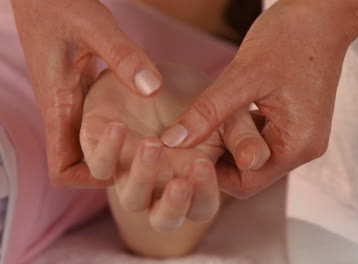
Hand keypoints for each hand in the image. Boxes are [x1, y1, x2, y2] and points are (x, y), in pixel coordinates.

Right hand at [11, 0, 162, 187]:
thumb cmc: (61, 6)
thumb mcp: (95, 26)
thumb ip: (123, 56)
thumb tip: (152, 89)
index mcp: (58, 107)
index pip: (62, 169)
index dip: (91, 179)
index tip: (126, 168)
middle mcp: (64, 113)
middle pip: (84, 165)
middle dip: (117, 169)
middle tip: (154, 160)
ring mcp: (74, 105)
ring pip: (94, 145)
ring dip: (123, 151)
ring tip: (160, 145)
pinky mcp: (83, 93)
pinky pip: (101, 123)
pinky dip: (123, 129)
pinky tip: (151, 119)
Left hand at [80, 64, 266, 230]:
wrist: (152, 70)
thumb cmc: (195, 95)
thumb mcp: (228, 112)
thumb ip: (243, 137)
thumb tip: (256, 160)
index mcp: (192, 180)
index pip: (200, 207)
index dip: (202, 194)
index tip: (203, 165)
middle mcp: (161, 182)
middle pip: (164, 219)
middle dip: (173, 206)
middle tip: (180, 181)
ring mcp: (130, 170)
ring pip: (132, 200)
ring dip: (143, 177)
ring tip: (153, 144)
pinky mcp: (102, 150)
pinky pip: (100, 166)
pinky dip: (108, 151)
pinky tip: (119, 126)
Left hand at [160, 0, 357, 197]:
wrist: (325, 13)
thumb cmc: (290, 37)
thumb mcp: (243, 76)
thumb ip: (207, 112)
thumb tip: (172, 141)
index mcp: (297, 145)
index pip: (246, 182)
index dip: (211, 173)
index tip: (184, 153)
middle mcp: (304, 148)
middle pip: (250, 172)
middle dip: (219, 158)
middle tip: (188, 138)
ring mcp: (302, 136)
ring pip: (254, 156)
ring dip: (229, 143)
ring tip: (202, 124)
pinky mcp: (296, 123)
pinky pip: (263, 139)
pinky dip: (242, 132)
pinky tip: (223, 113)